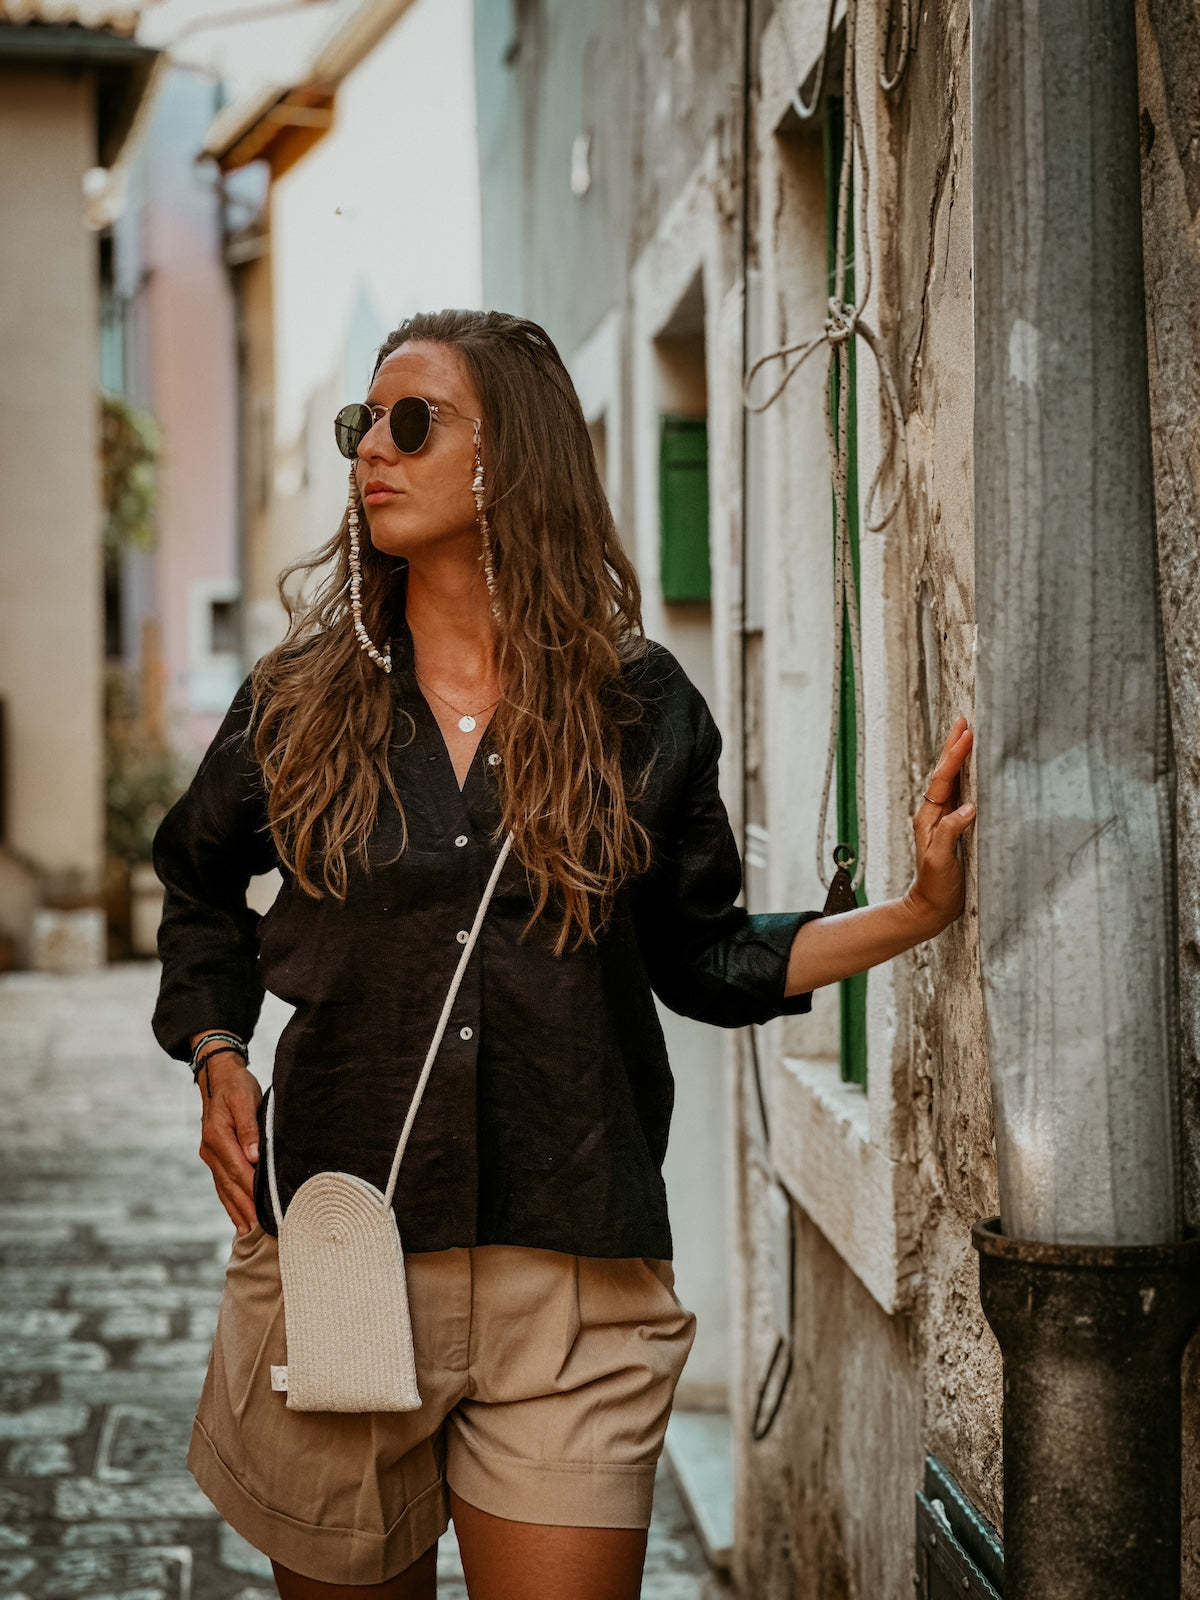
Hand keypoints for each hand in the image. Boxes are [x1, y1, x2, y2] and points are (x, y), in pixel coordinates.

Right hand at [196, 1048, 262, 1235]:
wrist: (218, 1077)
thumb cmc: (236, 1086)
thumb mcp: (245, 1099)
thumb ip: (249, 1128)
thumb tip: (254, 1156)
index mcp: (218, 1136)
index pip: (237, 1169)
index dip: (251, 1190)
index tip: (264, 1207)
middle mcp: (210, 1149)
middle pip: (229, 1183)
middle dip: (244, 1207)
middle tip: (258, 1228)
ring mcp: (210, 1154)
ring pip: (223, 1187)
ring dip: (235, 1208)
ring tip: (248, 1229)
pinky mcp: (214, 1155)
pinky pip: (221, 1182)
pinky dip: (228, 1200)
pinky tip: (237, 1214)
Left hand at [903, 716, 975, 936]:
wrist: (932, 907)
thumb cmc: (935, 886)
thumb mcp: (940, 861)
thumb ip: (950, 833)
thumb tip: (967, 808)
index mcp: (928, 817)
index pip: (943, 779)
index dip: (954, 756)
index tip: (966, 734)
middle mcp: (935, 813)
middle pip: (945, 773)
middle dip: (954, 746)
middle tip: (964, 720)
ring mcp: (945, 819)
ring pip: (953, 780)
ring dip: (960, 757)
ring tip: (968, 734)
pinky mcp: (955, 827)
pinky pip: (962, 794)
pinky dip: (969, 777)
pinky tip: (977, 769)